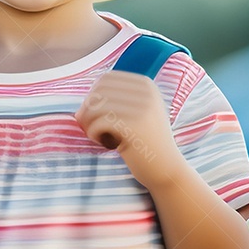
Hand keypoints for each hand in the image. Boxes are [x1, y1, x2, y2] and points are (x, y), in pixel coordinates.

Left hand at [74, 71, 183, 188]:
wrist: (167, 169)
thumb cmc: (145, 143)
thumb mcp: (137, 114)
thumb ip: (115, 101)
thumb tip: (82, 106)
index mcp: (147, 85)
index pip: (106, 79)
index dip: (93, 95)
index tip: (95, 115)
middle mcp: (147, 92)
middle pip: (99, 91)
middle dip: (88, 109)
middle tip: (91, 127)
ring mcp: (143, 108)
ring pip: (96, 106)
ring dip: (89, 122)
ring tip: (97, 135)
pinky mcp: (135, 126)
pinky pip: (99, 122)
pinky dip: (94, 133)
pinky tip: (104, 143)